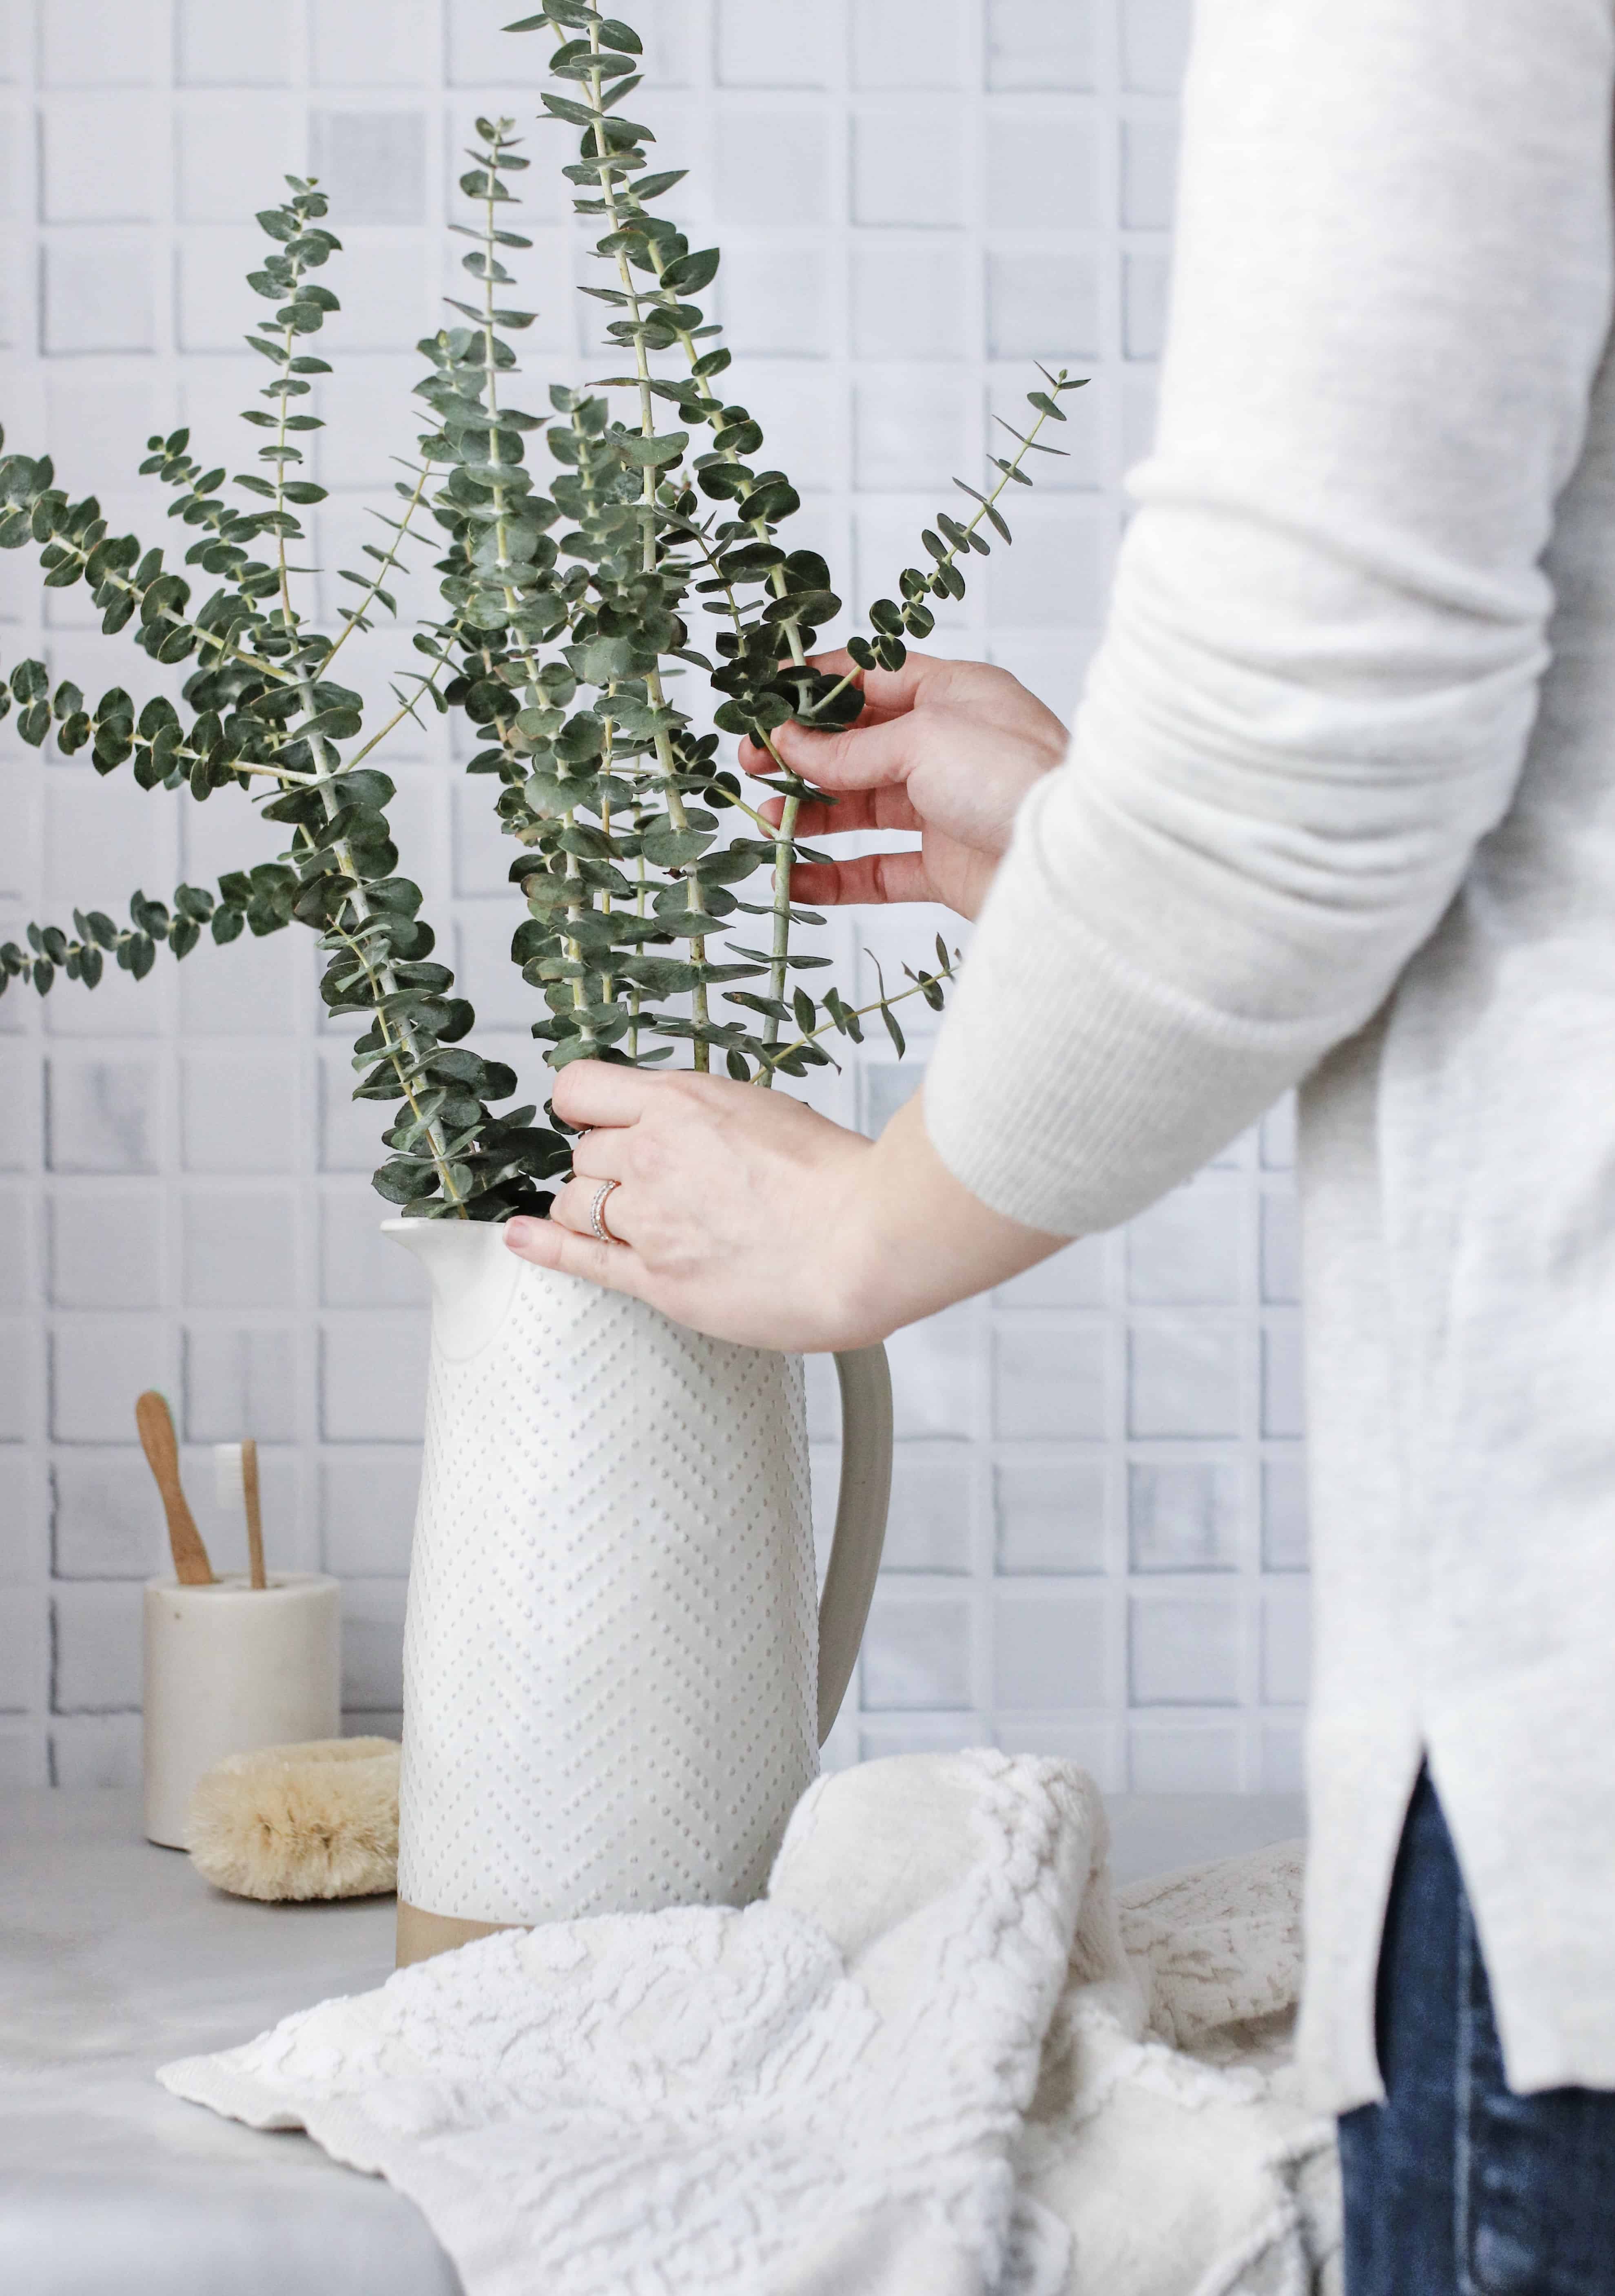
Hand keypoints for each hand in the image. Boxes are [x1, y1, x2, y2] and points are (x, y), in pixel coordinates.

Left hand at [502, 1062, 1063, 1350]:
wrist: (867, 1242)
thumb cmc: (841, 1181)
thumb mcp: (771, 1114)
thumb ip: (718, 1122)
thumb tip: (700, 1135)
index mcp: (682, 1102)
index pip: (583, 1090)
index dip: (589, 1110)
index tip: (601, 1123)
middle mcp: (652, 1153)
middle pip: (584, 1155)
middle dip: (608, 1168)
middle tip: (653, 1187)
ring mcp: (649, 1218)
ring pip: (578, 1203)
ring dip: (594, 1209)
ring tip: (628, 1221)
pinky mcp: (656, 1277)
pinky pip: (578, 1258)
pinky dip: (544, 1245)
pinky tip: (522, 1238)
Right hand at [740, 650, 1067, 920]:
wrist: (1075, 865)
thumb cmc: (1014, 779)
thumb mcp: (923, 741)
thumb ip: (851, 750)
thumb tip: (790, 745)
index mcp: (956, 694)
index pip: (872, 678)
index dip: (814, 687)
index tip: (763, 699)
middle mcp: (950, 748)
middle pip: (858, 746)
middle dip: (800, 754)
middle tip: (749, 765)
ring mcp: (947, 808)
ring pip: (861, 808)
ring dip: (809, 814)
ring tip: (764, 824)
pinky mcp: (947, 867)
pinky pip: (878, 870)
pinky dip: (834, 877)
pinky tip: (794, 880)